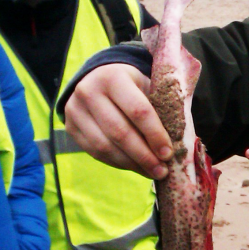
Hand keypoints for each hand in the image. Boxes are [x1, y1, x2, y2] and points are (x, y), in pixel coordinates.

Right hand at [64, 64, 171, 179]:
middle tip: (162, 170)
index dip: (155, 135)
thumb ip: (159, 107)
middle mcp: (89, 92)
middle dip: (144, 156)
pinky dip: (117, 162)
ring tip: (150, 171)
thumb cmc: (131, 84)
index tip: (168, 153)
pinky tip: (134, 166)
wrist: (97, 77)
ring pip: (105, 146)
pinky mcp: (71, 127)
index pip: (138, 111)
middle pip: (120, 132)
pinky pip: (95, 152)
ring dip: (131, 164)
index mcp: (113, 77)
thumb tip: (177, 142)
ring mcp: (75, 110)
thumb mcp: (146, 84)